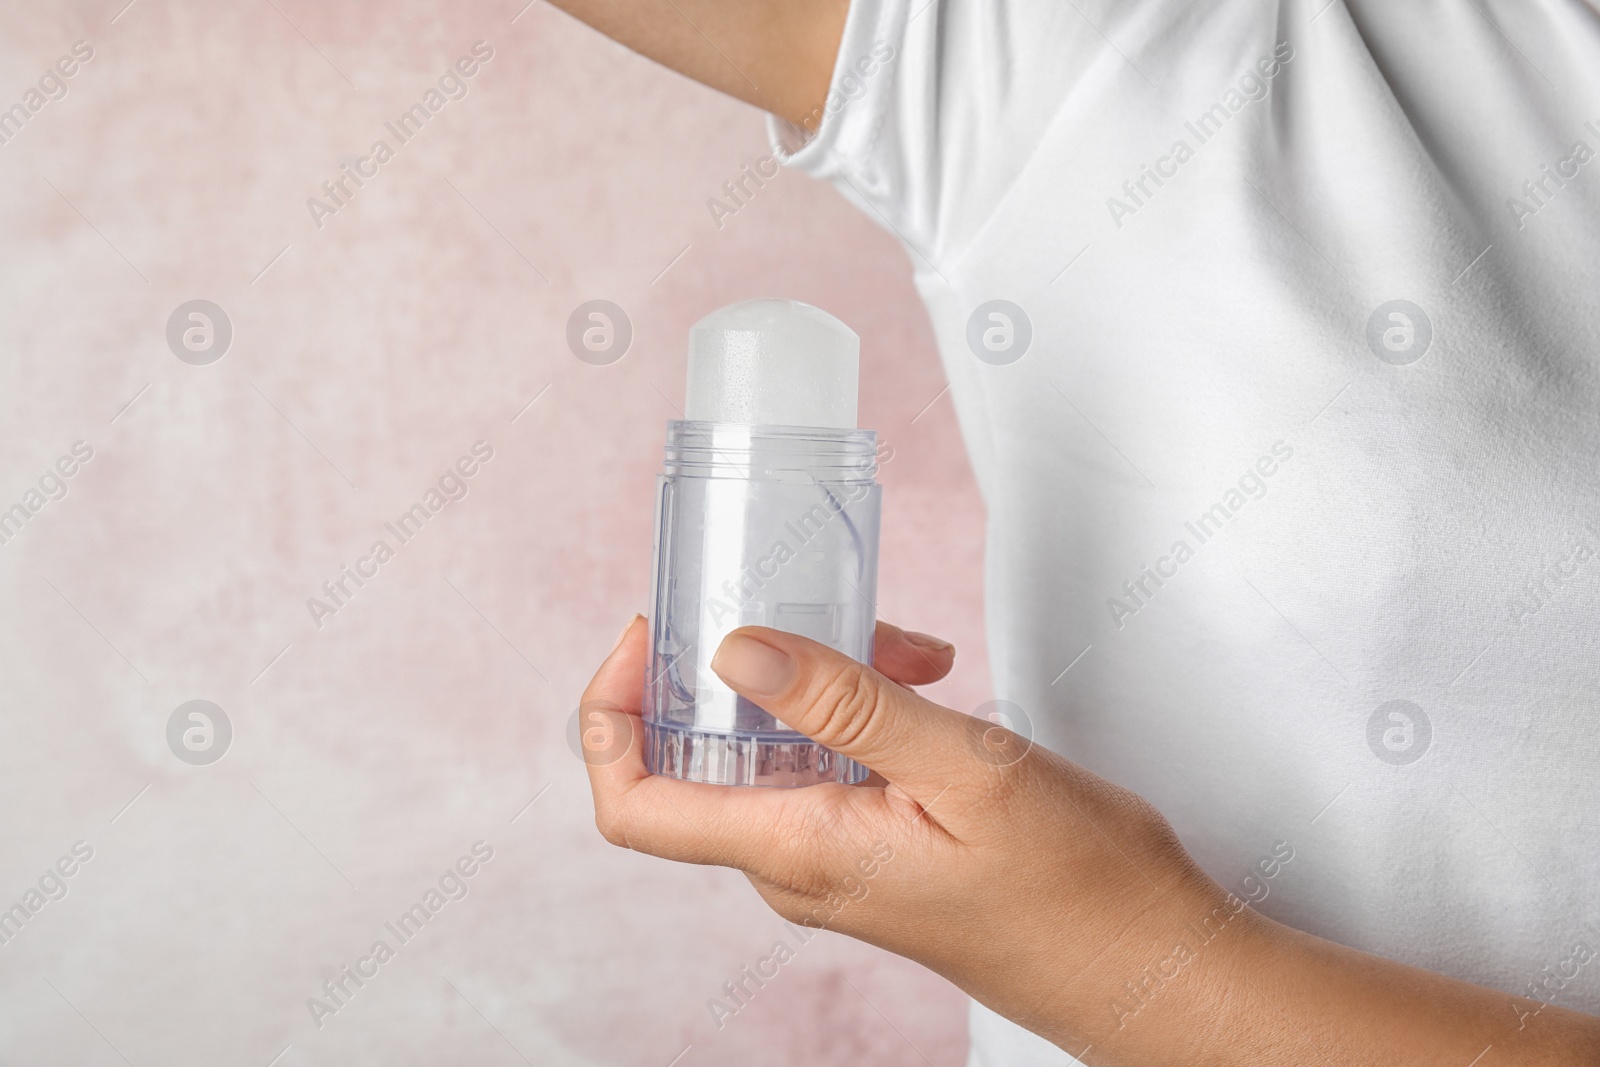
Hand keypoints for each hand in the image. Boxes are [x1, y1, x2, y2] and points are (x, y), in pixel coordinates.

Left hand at [579, 618, 1599, 1064]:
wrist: (1151, 965)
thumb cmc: (1078, 885)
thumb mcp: (963, 766)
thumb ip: (842, 704)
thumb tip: (733, 648)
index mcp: (797, 851)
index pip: (632, 804)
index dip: (610, 713)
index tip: (647, 633)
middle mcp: (798, 868)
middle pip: (702, 757)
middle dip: (742, 666)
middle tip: (809, 606)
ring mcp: (836, 866)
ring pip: (778, 752)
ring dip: (820, 682)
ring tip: (910, 647)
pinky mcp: (877, 856)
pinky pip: (829, 771)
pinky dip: (858, 714)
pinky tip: (922, 681)